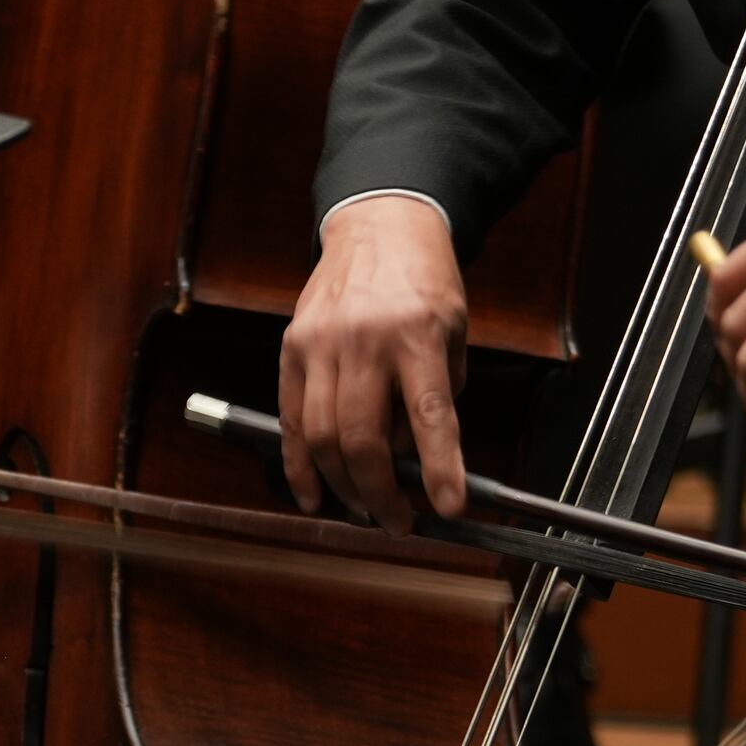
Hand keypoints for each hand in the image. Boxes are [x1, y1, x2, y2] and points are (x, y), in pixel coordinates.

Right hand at [279, 195, 473, 519]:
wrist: (380, 224)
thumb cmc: (425, 281)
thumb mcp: (455, 328)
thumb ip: (441, 391)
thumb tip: (417, 459)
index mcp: (417, 334)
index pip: (431, 414)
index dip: (441, 468)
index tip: (449, 507)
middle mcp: (365, 340)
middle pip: (362, 438)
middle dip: (381, 493)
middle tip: (398, 522)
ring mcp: (321, 344)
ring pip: (322, 437)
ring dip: (343, 486)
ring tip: (365, 511)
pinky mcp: (291, 348)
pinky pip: (291, 420)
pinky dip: (300, 466)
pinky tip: (313, 495)